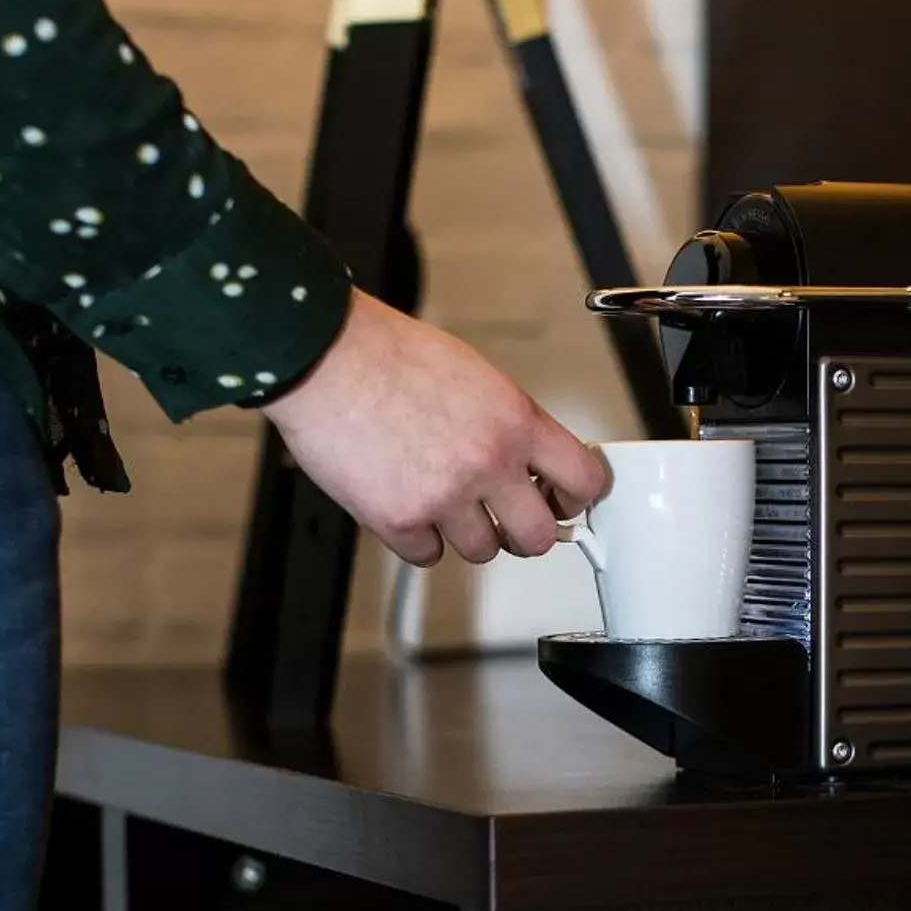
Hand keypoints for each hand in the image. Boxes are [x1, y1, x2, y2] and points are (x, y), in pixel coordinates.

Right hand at [263, 290, 607, 565]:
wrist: (325, 356)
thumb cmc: (389, 354)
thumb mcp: (476, 376)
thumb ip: (508, 423)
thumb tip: (529, 459)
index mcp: (517, 422)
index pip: (585, 480)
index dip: (576, 497)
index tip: (564, 499)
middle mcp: (489, 464)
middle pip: (539, 537)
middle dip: (525, 532)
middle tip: (509, 520)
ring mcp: (445, 498)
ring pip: (482, 551)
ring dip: (467, 534)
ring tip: (444, 501)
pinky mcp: (400, 520)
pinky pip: (428, 555)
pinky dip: (418, 539)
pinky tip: (407, 506)